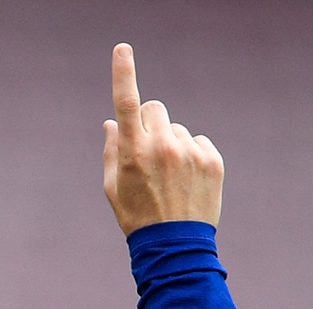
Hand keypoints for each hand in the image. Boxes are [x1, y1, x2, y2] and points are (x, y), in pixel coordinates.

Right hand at [102, 44, 222, 235]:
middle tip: (147, 148)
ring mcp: (190, 152)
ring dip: (171, 142)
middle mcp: (162, 146)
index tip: (122, 49)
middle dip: (148, 121)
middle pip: (154, 108)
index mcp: (132, 152)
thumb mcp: (113, 186)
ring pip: (177, 128)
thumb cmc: (136, 215)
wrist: (174, 244)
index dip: (123, 73)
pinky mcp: (213, 160)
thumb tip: (111, 123)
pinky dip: (191, 154)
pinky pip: (199, 141)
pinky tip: (187, 178)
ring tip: (170, 175)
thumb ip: (111, 150)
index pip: (126, 103)